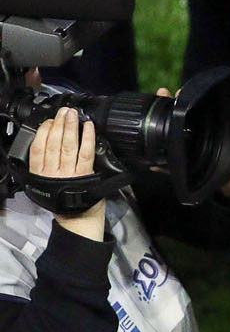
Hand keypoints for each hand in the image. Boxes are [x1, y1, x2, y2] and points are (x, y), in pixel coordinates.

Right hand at [30, 109, 104, 239]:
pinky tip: (88, 127)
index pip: (38, 148)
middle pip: (54, 143)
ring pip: (68, 146)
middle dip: (59, 124)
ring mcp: (69, 173)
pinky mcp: (85, 175)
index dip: (43, 132)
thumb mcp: (44, 183)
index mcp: (40, 173)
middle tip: (63, 111)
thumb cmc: (63, 200)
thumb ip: (44, 165)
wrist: (78, 219)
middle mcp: (52, 172)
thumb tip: (48, 142)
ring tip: (72, 115)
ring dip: (71, 127)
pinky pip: (86, 153)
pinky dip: (87, 138)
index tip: (49, 121)